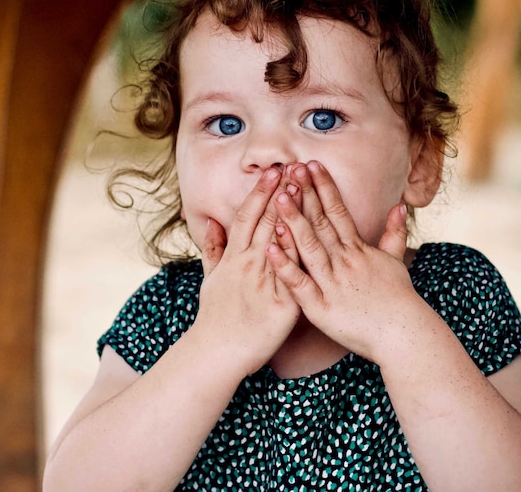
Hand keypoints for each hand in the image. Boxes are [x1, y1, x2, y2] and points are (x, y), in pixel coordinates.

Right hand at [196, 167, 300, 375]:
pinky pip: (295, 277)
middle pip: (266, 222)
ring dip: (293, 214)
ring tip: (303, 189)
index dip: (260, 193)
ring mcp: (264, 283)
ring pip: (281, 242)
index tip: (272, 171)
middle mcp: (248, 265)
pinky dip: (300, 256)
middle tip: (293, 167)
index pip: (248, 217)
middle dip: (280, 193)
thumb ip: (213, 249)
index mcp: (234, 258)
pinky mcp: (282, 305)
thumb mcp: (210, 279)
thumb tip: (211, 223)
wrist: (217, 353)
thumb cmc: (215, 317)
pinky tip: (311, 236)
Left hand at [265, 161, 420, 361]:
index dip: (323, 187)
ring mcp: (332, 284)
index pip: (338, 211)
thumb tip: (399, 205)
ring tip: (277, 198)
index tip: (311, 164)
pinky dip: (285, 266)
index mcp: (358, 250)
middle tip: (289, 169)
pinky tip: (270, 248)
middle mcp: (344, 262)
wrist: (403, 336)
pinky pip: (299, 284)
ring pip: (309, 248)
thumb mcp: (396, 262)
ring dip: (292, 222)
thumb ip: (394, 232)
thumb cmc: (398, 300)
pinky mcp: (321, 308)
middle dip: (305, 195)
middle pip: (321, 223)